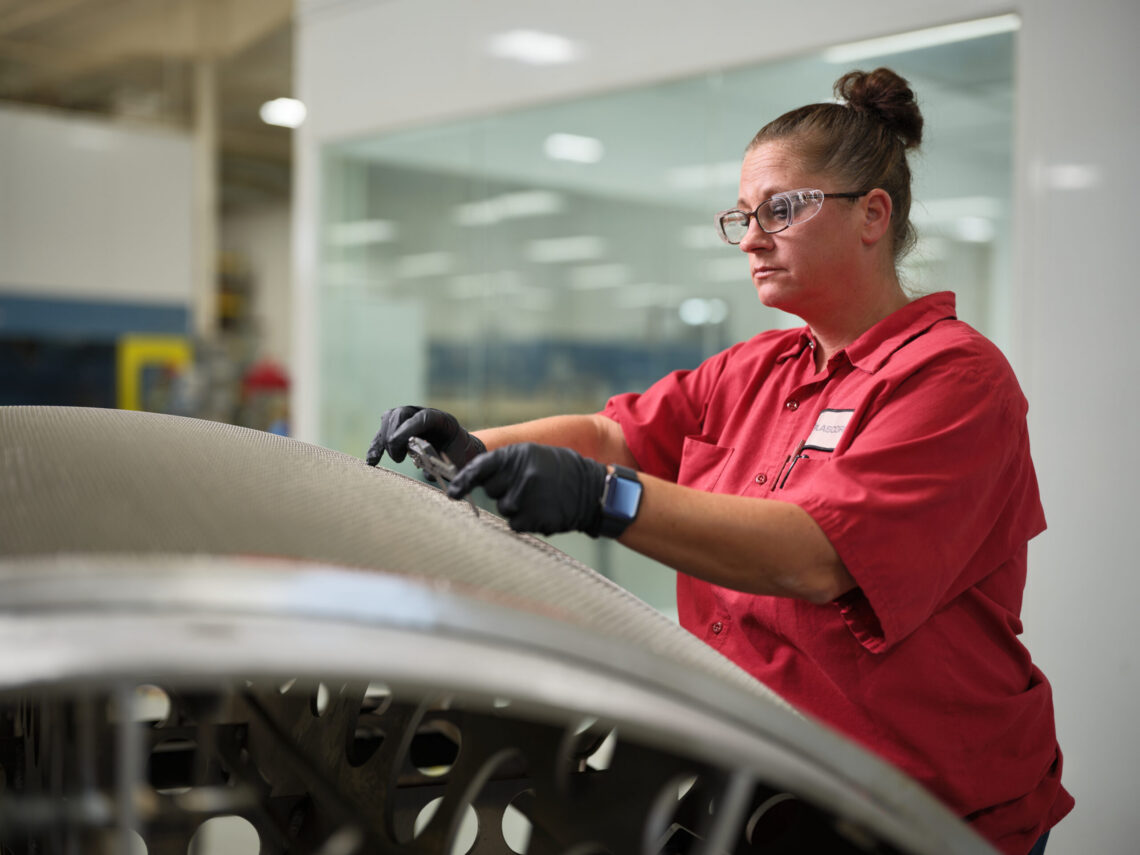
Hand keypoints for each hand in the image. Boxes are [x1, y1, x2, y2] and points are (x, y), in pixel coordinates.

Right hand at [366, 406, 485, 467]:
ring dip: (383, 438)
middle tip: (397, 458)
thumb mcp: (457, 462)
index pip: (422, 417)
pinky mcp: (399, 428)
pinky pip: (383, 432)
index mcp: (443, 420)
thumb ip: (443, 465)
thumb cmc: (458, 459)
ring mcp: (410, 418)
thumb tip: (427, 472)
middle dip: (394, 435)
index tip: (397, 444)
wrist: (459, 453)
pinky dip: (376, 446)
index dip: (407, 429)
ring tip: (386, 459)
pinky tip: (372, 461)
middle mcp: (424, 413)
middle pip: (401, 414)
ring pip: (389, 419)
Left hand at [447, 444, 605, 535]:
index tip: (452, 493)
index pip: (480, 468)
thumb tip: (472, 476)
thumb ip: (505, 463)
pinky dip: (526, 520)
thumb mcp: (533, 455)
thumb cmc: (559, 470)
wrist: (592, 489)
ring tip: (540, 497)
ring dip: (517, 506)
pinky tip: (543, 510)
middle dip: (503, 489)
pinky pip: (515, 524)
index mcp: (517, 455)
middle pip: (491, 490)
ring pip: (504, 508)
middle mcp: (519, 476)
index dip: (463, 482)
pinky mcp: (533, 519)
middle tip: (527, 485)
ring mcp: (526, 499)